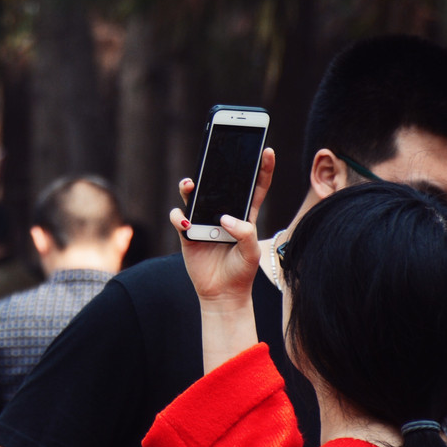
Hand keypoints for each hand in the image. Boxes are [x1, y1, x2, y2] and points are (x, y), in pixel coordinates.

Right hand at [170, 146, 273, 306]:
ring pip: (194, 194)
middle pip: (219, 183)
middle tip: (215, 153)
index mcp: (245, 216)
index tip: (267, 150)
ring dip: (190, 186)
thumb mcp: (251, 253)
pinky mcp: (187, 232)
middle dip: (216, 166)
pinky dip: (179, 217)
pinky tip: (186, 224)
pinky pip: (179, 217)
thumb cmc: (241, 272)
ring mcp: (203, 221)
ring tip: (190, 184)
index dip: (262, 169)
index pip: (255, 188)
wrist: (222, 295)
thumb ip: (244, 233)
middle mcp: (222, 213)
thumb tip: (224, 217)